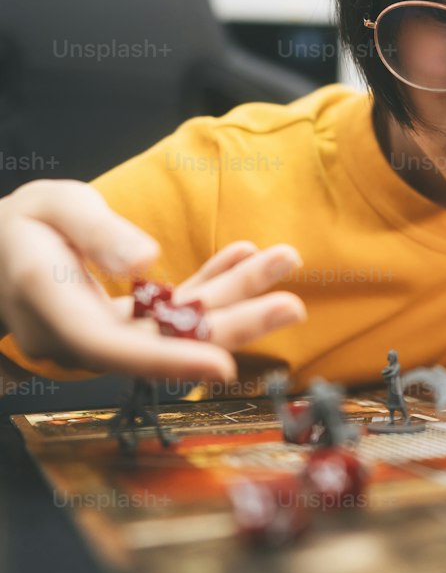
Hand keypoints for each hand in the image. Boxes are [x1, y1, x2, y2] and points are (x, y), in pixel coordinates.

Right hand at [0, 180, 306, 381]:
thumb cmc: (21, 225)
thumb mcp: (54, 208)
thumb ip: (96, 233)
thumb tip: (146, 260)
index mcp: (54, 310)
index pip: (115, 347)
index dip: (170, 360)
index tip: (223, 364)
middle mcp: (81, 336)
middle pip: (163, 341)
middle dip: (232, 324)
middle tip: (291, 305)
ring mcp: (104, 335)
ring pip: (176, 326)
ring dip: (234, 297)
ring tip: (285, 264)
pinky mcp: (120, 325)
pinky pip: (170, 312)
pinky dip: (209, 284)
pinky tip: (245, 257)